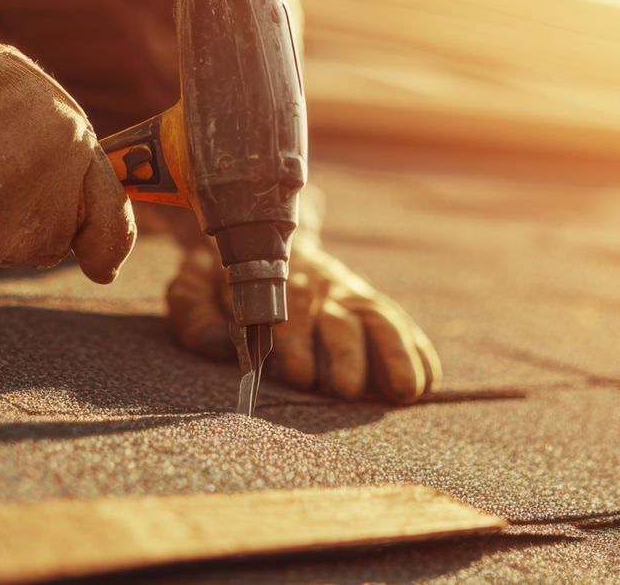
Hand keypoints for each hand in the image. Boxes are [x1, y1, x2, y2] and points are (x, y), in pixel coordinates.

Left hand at [164, 193, 441, 403]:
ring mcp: (349, 294)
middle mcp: (319, 288)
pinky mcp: (368, 303)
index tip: (295, 372)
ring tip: (405, 390)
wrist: (255, 229)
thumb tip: (220, 344)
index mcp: (274, 283)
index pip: (289, 312)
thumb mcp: (191, 287)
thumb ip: (195, 314)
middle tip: (343, 388)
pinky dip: (416, 350)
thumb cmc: (217, 278)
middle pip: (338, 320)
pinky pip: (399, 324)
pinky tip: (427, 380)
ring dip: (394, 355)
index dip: (295, 341)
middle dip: (343, 354)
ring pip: (377, 321)